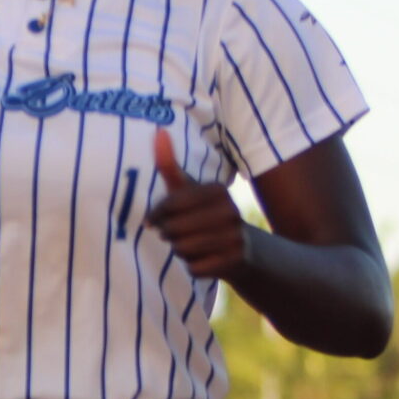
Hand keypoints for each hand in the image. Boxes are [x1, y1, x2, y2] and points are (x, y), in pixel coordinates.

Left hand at [148, 128, 248, 279]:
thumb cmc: (203, 215)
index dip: (157, 216)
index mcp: (217, 190)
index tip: (155, 219)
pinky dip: (193, 267)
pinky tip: (204, 258)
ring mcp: (235, 236)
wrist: (242, 249)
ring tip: (191, 244)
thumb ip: (170, 165)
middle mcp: (230, 211)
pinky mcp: (234, 260)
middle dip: (169, 235)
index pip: (169, 205)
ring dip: (180, 251)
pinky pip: (194, 268)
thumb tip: (158, 131)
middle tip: (176, 234)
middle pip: (174, 229)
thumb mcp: (188, 191)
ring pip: (182, 249)